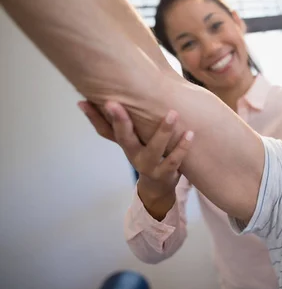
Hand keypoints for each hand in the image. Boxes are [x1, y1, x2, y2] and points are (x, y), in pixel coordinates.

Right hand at [78, 101, 193, 219]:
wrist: (158, 187)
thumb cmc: (144, 154)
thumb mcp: (130, 141)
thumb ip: (118, 122)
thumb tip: (87, 101)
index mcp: (124, 144)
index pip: (104, 130)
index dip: (94, 117)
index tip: (84, 101)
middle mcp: (132, 154)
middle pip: (123, 138)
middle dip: (119, 121)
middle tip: (114, 103)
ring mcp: (148, 165)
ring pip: (154, 148)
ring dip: (163, 131)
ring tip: (173, 113)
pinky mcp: (165, 173)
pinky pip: (174, 160)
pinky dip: (182, 147)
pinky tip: (190, 133)